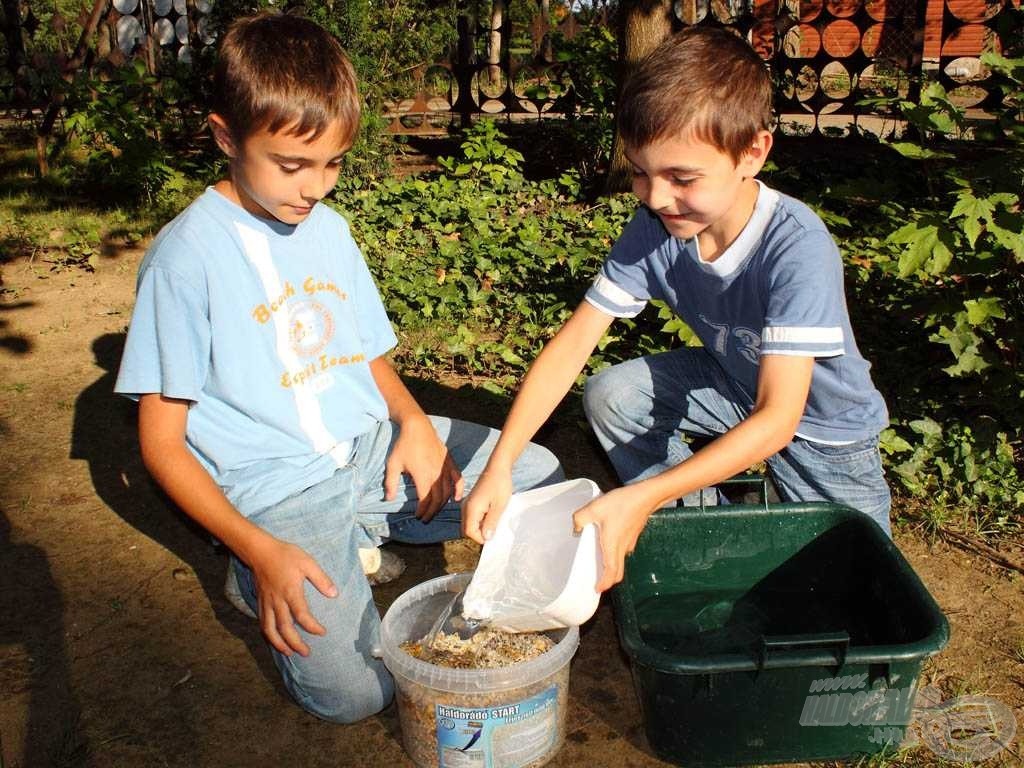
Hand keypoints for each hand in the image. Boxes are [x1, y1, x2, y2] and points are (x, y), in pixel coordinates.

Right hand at [249, 538, 337, 656]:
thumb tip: (334, 594)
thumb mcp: (307, 563)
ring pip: (270, 629)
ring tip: (289, 653)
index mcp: (290, 592)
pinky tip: (275, 640)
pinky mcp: (260, 603)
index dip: (312, 627)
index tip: (322, 632)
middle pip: (285, 628)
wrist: (260, 552)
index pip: (301, 616)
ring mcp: (267, 603)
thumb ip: (321, 579)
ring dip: (279, 644)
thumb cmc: (286, 555)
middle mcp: (277, 601)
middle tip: (306, 653)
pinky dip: (268, 635)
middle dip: (295, 643)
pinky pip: (263, 623)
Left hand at [385, 415, 463, 521]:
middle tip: (425, 518)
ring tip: (435, 510)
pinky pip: (458, 478)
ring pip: (447, 491)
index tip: (417, 516)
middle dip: (432, 511)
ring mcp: (445, 468)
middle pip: (438, 499)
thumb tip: (389, 499)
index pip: (425, 500)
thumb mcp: (393, 464)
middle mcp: (436, 474)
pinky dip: (458, 489)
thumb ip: (391, 483)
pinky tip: (456, 498)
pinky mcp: (449, 462)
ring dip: (442, 504)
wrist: (417, 426)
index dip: (422, 511)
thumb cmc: (404, 445)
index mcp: (423, 476)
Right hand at [461, 465, 512, 543]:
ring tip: (494, 519)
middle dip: (479, 533)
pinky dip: (480, 520)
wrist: (497, 468)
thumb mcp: (499, 506)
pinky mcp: (471, 503)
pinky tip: (492, 514)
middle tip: (494, 528)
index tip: (493, 535)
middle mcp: (465, 507)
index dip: (480, 538)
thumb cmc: (500, 484)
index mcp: (471, 509)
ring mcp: (467, 505)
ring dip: (480, 526)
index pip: (469, 532)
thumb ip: (491, 523)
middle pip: (467, 530)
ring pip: (470, 524)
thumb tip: (486, 538)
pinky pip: (472, 517)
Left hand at [573, 485, 656, 591]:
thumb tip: (575, 528)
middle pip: (617, 571)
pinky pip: (623, 550)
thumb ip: (580, 519)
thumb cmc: (622, 503)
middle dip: (607, 580)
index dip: (604, 584)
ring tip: (597, 562)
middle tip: (596, 580)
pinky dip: (615, 554)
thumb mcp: (595, 508)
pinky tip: (606, 543)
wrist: (646, 496)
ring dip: (611, 566)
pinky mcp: (633, 535)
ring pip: (620, 561)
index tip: (596, 590)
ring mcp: (630, 542)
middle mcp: (623, 548)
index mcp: (613, 546)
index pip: (611, 572)